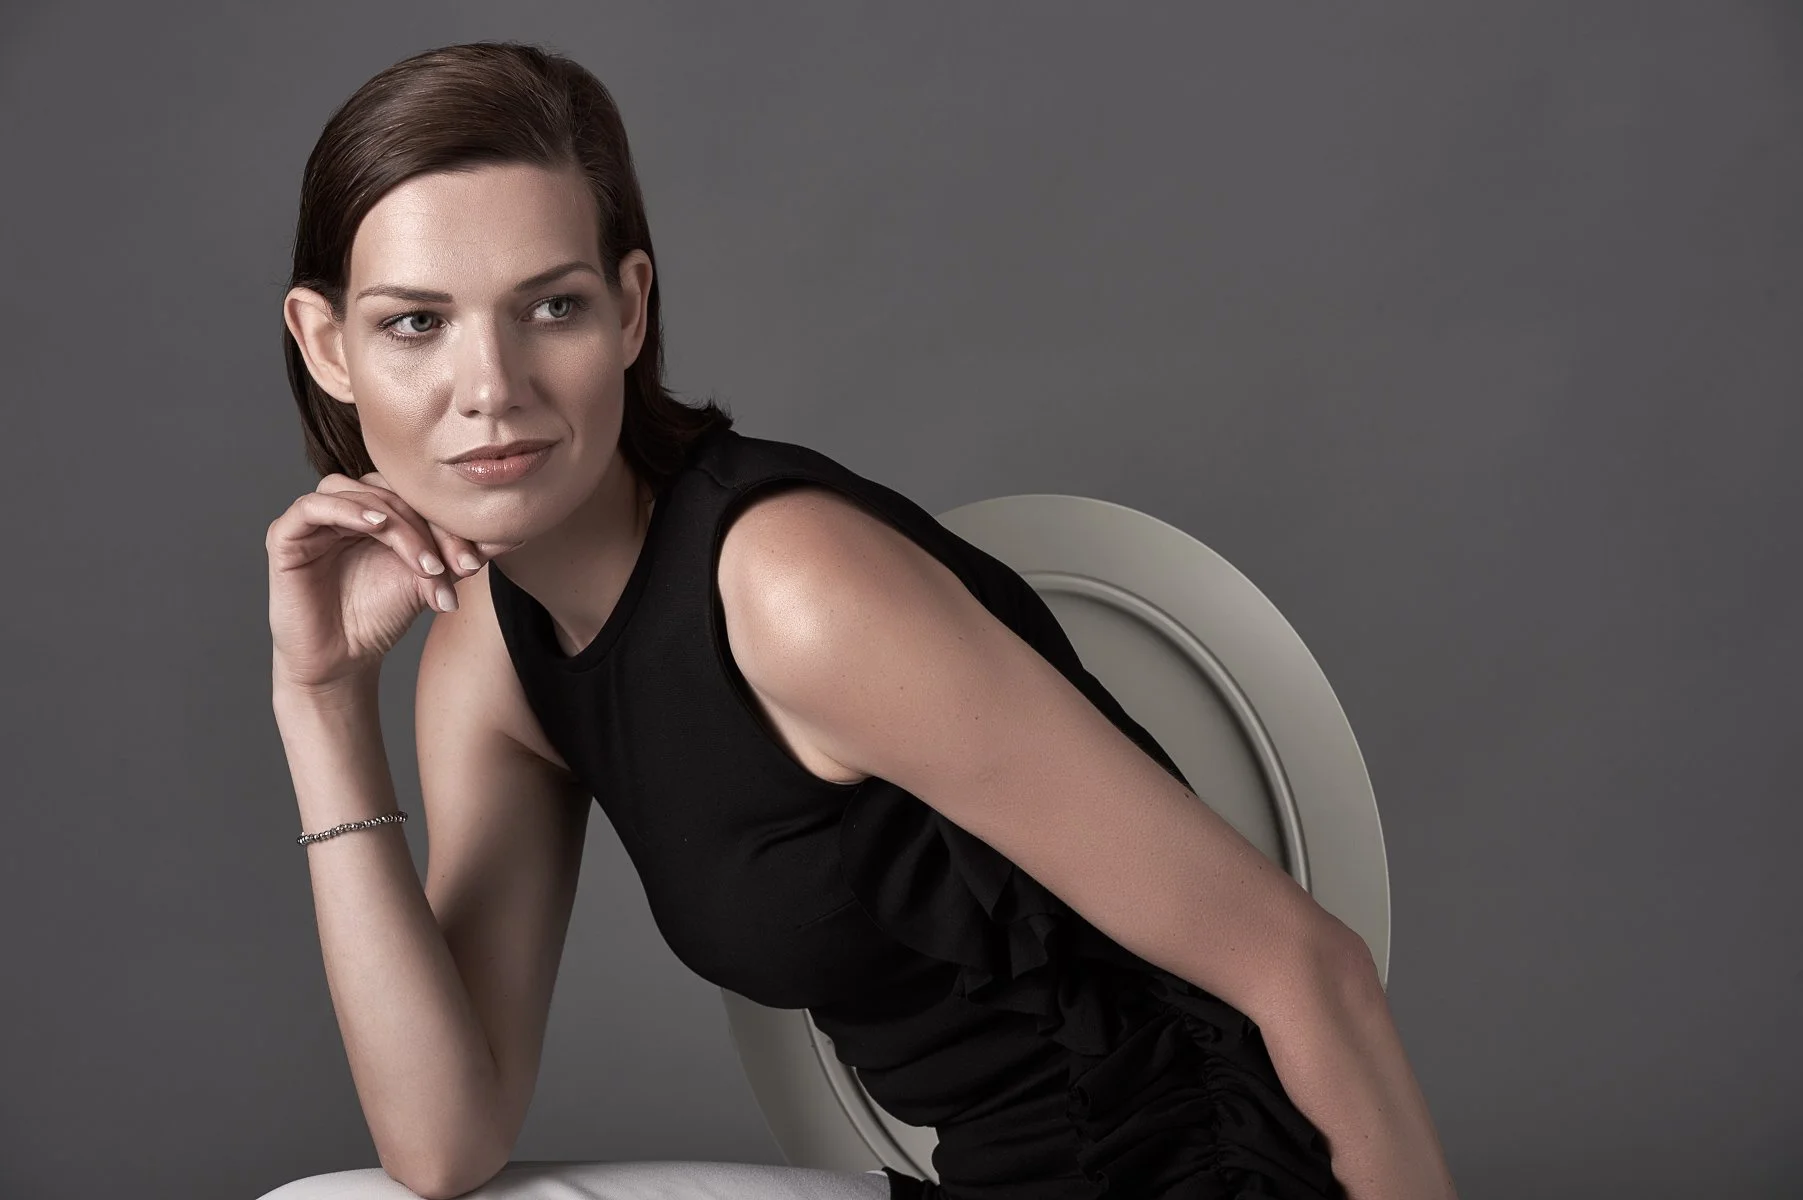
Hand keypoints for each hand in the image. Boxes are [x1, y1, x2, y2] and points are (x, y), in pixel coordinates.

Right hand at [266, 471, 519, 692]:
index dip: (448, 524)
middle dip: (430, 529)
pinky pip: (312, 507)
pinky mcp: (286, 535)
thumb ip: (460, 555)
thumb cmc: (381, 616)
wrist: (343, 661)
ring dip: (400, 525)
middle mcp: (345, 508)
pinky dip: (347, 510)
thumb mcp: (429, 580)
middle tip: (457, 567)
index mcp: (377, 510)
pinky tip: (378, 526)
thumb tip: (514, 536)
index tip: (478, 562)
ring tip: (426, 564)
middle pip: (392, 492)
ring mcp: (314, 519)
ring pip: (360, 495)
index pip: (415, 497)